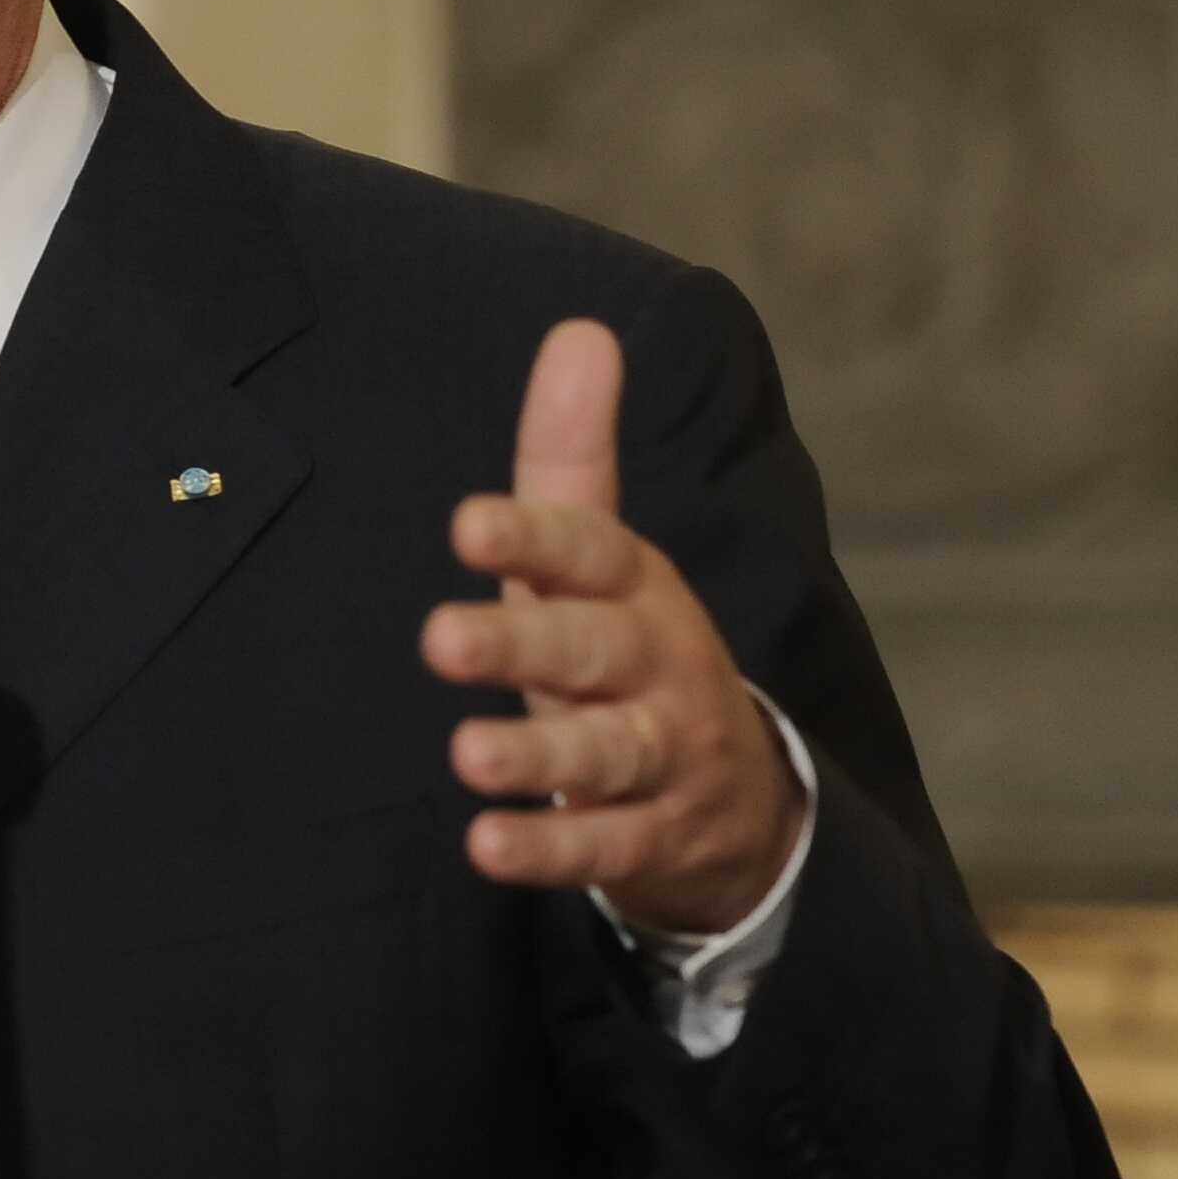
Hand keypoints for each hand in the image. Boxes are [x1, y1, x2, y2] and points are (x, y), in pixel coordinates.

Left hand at [419, 319, 805, 935]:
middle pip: (591, 650)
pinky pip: (602, 849)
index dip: (533, 535)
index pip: (590, 549)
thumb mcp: (604, 554)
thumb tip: (580, 327)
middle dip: (521, 646)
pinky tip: (487, 847)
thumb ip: (571, 454)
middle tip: (439, 639)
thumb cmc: (631, 648)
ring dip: (537, 758)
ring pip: (604, 755)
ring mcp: (663, 756)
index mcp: (634, 586)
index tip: (466, 523)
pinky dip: (548, 851)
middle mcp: (655, 664)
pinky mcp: (653, 839)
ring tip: (466, 754)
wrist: (739, 798)